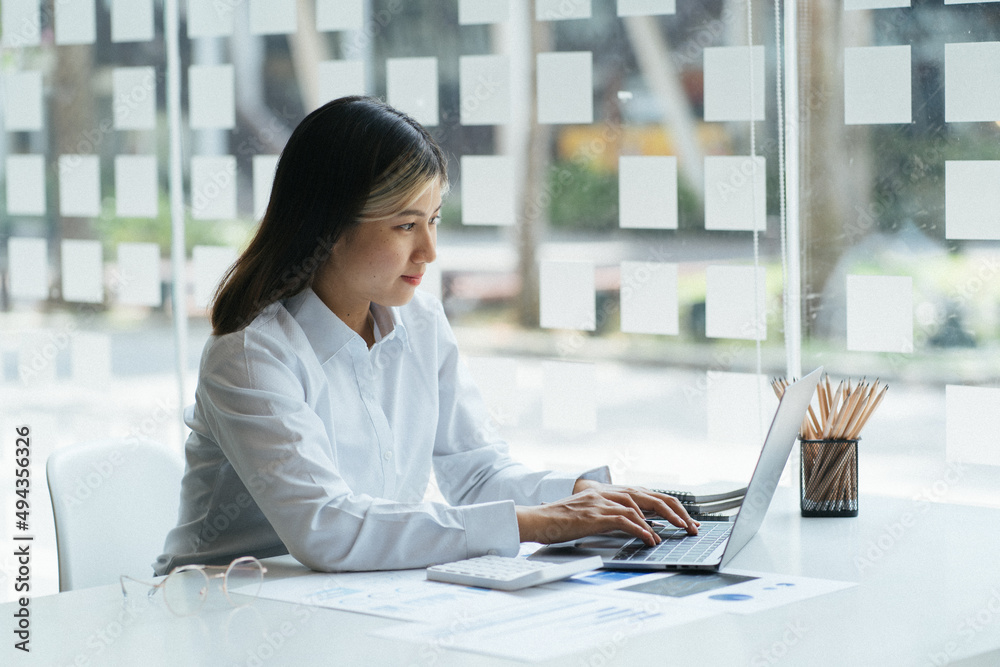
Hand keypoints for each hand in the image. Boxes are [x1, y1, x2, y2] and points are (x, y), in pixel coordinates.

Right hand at [515, 484, 698, 546]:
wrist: (538, 519)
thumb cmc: (559, 520)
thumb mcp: (588, 514)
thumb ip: (609, 516)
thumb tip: (632, 527)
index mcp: (607, 491)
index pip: (644, 494)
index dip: (666, 505)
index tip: (683, 517)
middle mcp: (607, 492)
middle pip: (649, 496)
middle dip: (674, 511)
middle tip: (691, 525)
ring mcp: (602, 501)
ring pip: (640, 507)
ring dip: (662, 521)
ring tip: (677, 533)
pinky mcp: (596, 514)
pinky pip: (626, 521)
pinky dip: (642, 530)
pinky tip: (651, 540)